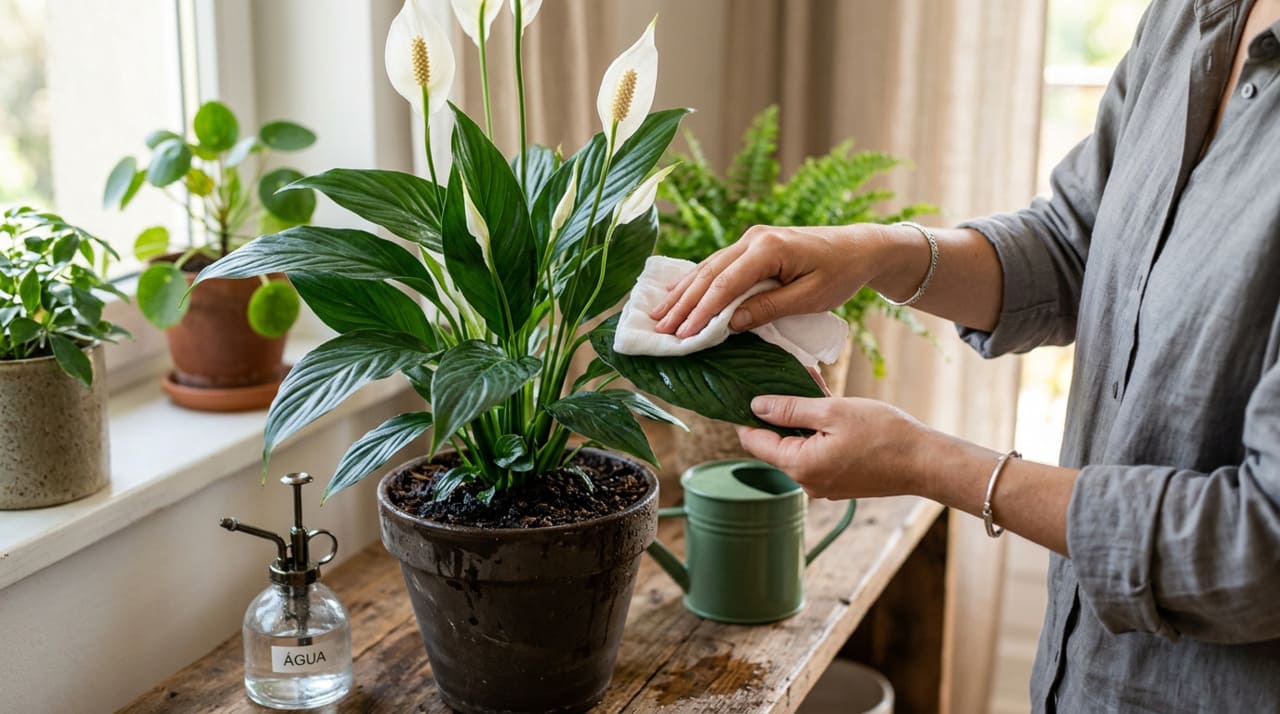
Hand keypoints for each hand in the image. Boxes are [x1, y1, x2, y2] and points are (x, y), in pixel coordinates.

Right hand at [649, 224, 887, 336]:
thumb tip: (730, 324)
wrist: (860, 247)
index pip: (725, 284)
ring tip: (658, 316)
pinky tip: (677, 293)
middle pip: (709, 275)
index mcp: (768, 248)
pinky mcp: (752, 245)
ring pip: (708, 269)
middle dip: (682, 305)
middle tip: (659, 331)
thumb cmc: (840, 273)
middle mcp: (753, 238)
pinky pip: (717, 265)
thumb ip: (769, 309)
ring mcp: (750, 239)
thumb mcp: (810, 297)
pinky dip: (696, 282)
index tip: (682, 335)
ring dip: (683, 294)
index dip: (701, 312)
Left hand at [734, 394, 928, 499]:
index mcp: (799, 466)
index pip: (754, 441)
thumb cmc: (883, 434)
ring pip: (800, 444)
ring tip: (812, 385)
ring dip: (802, 417)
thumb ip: (789, 408)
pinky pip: (818, 452)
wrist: (926, 462)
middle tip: (787, 378)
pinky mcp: (840, 480)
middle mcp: (807, 481)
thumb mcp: (832, 411)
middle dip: (781, 411)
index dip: (747, 415)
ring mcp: (824, 483)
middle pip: (777, 443)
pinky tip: (829, 405)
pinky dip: (819, 430)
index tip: (746, 390)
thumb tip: (756, 406)